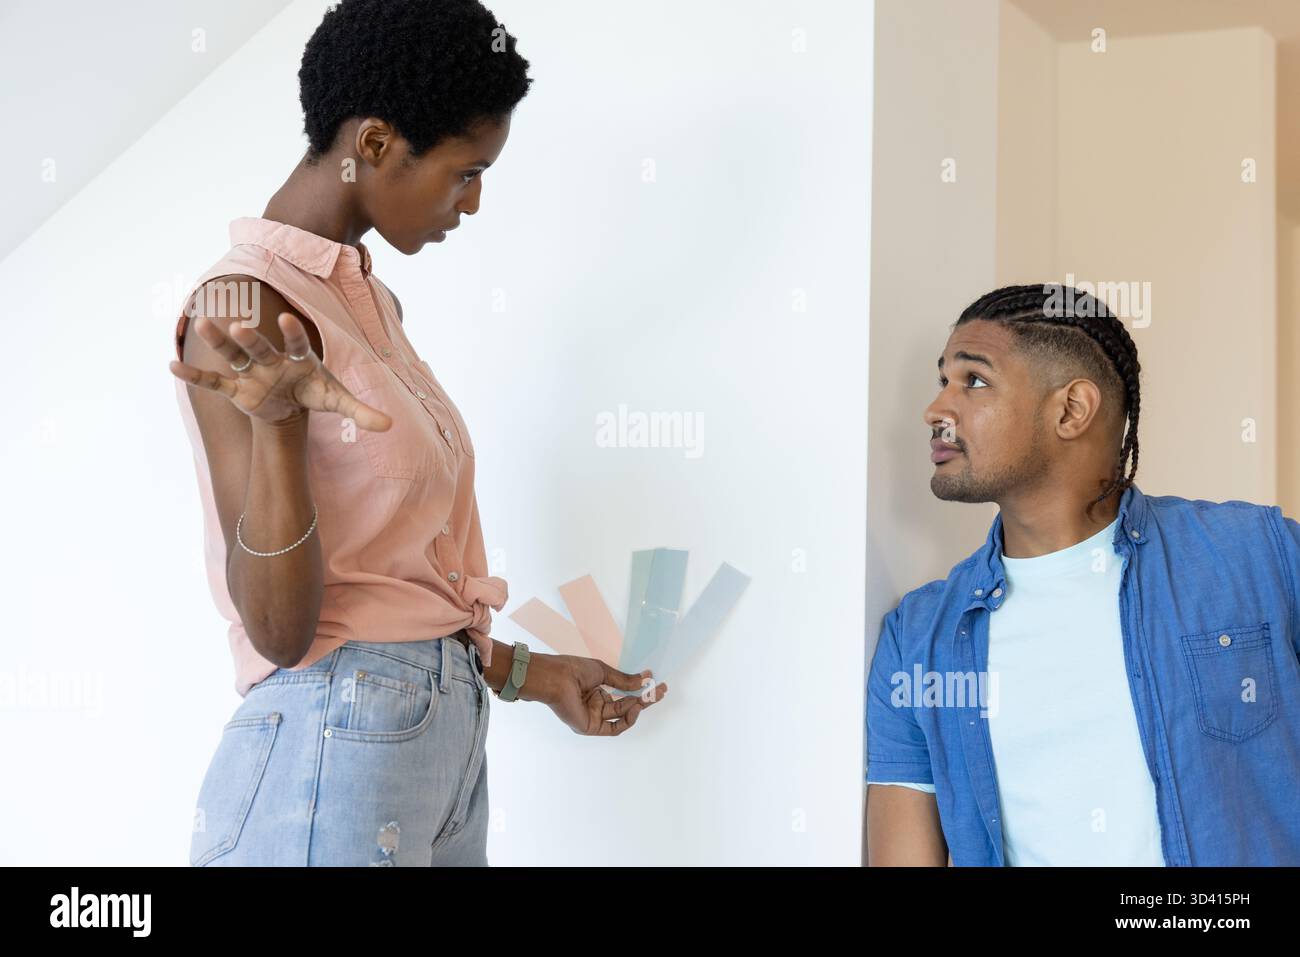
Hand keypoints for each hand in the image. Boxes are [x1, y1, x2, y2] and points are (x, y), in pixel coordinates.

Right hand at [168, 312, 392, 429]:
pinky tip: (172, 366)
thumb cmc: (314, 392)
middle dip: (251, 338)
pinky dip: (194, 378)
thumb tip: (391, 426)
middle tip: (241, 325)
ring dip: (219, 342)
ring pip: (233, 354)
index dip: (291, 332)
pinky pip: (213, 382)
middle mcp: (271, 359)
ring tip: (202, 324)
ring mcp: (251, 372)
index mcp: (298, 358)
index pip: (296, 342)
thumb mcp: (338, 401)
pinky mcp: (236, 388)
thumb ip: (361, 411)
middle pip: (259, 346)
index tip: (288, 319)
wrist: (292, 404)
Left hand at [539, 656, 667, 735]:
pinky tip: (636, 708)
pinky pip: (613, 728)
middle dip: (644, 699)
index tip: (655, 682)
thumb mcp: (604, 672)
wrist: (556, 677)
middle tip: (660, 691)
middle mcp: (595, 705)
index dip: (639, 689)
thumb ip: (624, 680)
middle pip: (625, 705)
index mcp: (596, 690)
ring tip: (650, 696)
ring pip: (621, 716)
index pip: (622, 693)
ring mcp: (593, 717)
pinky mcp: (590, 727)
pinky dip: (627, 720)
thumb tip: (645, 679)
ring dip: (637, 707)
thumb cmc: (574, 670)